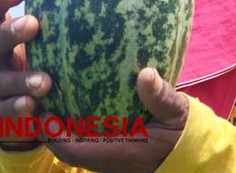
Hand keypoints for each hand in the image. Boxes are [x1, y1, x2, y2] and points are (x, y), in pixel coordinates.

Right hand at [0, 0, 51, 150]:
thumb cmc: (51, 72)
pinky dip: (17, 109)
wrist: (33, 121)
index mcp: (9, 42)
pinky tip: (32, 107)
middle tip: (33, 24)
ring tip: (45, 82)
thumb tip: (99, 0)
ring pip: (0, 81)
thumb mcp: (54, 49)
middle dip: (11, 32)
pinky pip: (2, 113)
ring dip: (21, 79)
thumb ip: (65, 30)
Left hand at [44, 67, 188, 172]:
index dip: (53, 133)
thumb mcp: (176, 112)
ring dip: (62, 128)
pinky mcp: (115, 154)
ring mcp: (111, 160)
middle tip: (41, 97)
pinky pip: (87, 144)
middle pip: (67, 149)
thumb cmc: (184, 133)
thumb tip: (145, 73)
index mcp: (121, 153)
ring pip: (76, 148)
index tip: (44, 109)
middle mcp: (111, 161)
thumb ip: (161, 96)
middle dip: (51, 128)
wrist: (194, 153)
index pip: (74, 150)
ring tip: (53, 97)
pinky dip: (76, 128)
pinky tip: (75, 104)